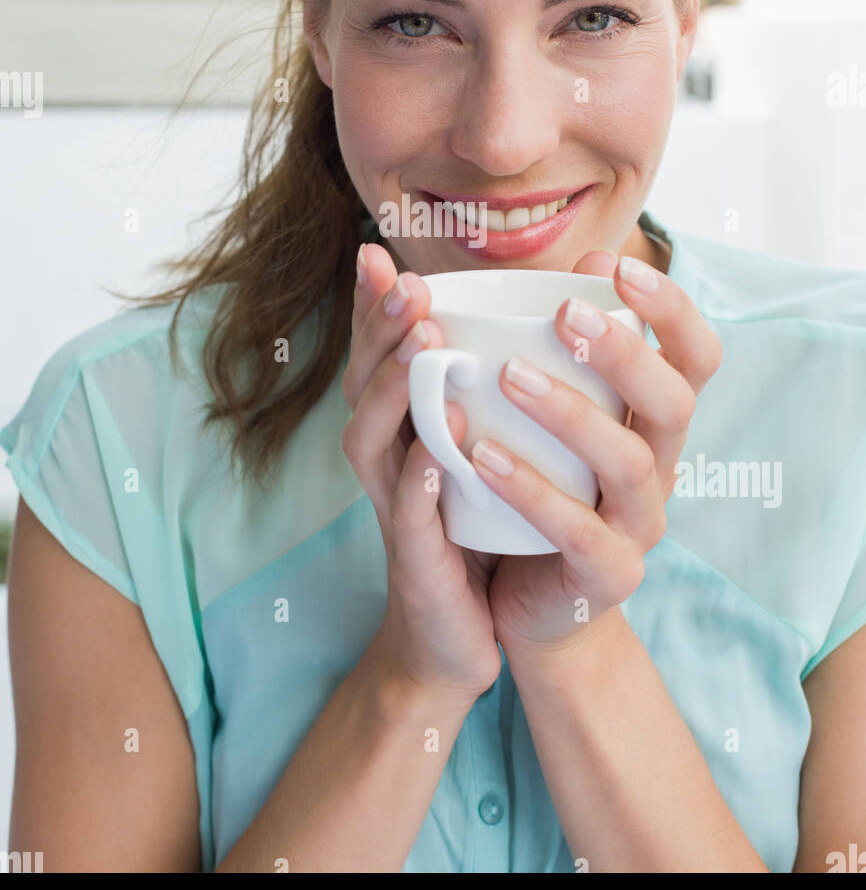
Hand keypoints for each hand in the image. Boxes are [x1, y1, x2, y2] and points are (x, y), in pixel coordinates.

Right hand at [341, 241, 502, 702]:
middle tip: (411, 288)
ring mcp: (395, 511)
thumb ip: (478, 390)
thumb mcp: (475, 450)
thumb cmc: (474, 531)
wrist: (464, 635)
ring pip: (374, 444)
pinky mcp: (418, 563)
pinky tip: (434, 452)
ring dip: (396, 393)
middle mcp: (385, 462)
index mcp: (400, 431)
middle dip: (384, 333)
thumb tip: (515, 319)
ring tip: (424, 348)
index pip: (376, 358)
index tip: (377, 254)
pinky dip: (417, 483)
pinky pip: (410, 519)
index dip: (372, 309)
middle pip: (364, 387)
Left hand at [469, 248, 722, 657]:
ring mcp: (639, 523)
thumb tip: (579, 259)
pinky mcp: (607, 574)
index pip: (696, 356)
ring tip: (508, 377)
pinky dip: (532, 490)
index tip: (617, 266)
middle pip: (674, 402)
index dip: (671, 309)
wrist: (527, 601)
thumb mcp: (547, 413)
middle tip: (564, 313)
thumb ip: (557, 344)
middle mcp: (660, 466)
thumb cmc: (538, 486)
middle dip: (624, 352)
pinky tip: (484, 457)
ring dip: (570, 412)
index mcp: (653, 419)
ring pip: (628, 462)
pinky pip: (579, 530)